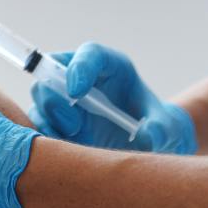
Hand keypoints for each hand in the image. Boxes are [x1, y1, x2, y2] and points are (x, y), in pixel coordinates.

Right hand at [29, 42, 196, 153]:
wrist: (152, 147)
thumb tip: (146, 136)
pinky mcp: (59, 124)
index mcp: (112, 68)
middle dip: (55, 96)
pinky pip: (39, 124)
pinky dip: (44, 136)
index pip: (90, 54)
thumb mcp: (169, 128)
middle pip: (53, 72)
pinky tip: (61, 152)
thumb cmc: (161, 128)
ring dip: (48, 118)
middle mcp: (85, 80)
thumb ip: (161, 129)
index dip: (79, 67)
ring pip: (41, 97)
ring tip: (71, 139)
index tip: (77, 91)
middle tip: (73, 124)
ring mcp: (68, 101)